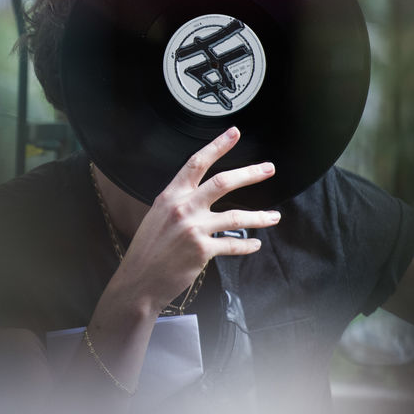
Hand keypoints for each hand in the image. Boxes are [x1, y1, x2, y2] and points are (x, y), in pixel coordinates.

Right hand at [106, 126, 277, 315]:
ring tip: (274, 217)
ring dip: (259, 216)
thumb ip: (178, 203)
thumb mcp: (157, 216)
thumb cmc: (148, 250)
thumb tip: (200, 195)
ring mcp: (193, 229)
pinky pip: (232, 244)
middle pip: (223, 182)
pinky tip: (254, 244)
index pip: (196, 164)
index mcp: (170, 196)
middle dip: (250, 173)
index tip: (234, 133)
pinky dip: (246, 245)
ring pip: (236, 216)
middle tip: (268, 168)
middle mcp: (182, 208)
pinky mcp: (202, 250)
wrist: (139, 280)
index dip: (217, 146)